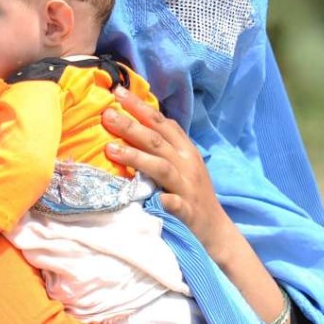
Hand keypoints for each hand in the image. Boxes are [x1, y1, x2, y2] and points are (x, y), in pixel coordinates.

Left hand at [103, 87, 291, 323]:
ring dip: (136, 157)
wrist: (216, 231)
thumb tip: (131, 124)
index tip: (117, 92)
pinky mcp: (188, 212)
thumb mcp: (180, 165)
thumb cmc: (191, 195)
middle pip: (156, 140)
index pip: (161, 122)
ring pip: (161, 167)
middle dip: (131, 125)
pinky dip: (166, 201)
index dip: (140, 106)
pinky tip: (155, 198)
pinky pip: (176, 205)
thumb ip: (161, 146)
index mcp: (185, 150)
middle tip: (107, 114)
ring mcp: (188, 187)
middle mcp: (187, 164)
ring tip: (110, 149)